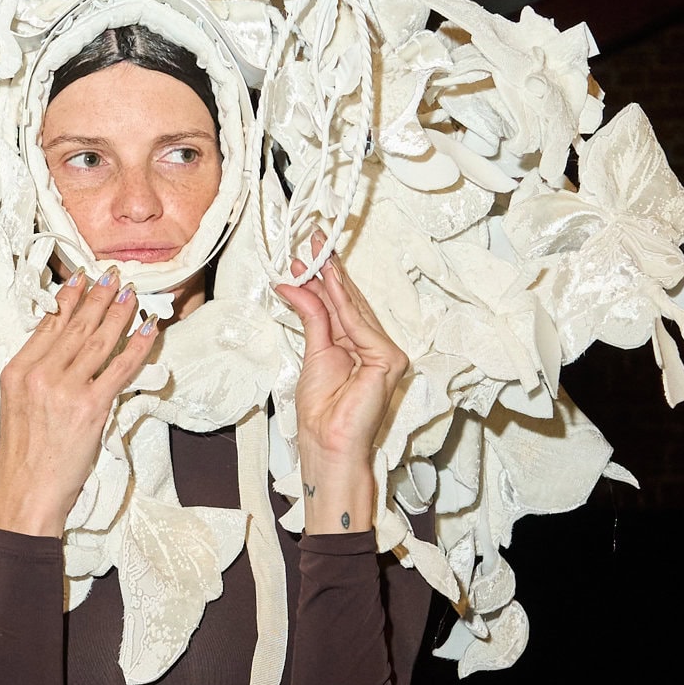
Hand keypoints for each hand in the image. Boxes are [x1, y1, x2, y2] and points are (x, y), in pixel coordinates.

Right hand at [0, 271, 156, 537]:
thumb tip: (61, 350)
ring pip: (98, 341)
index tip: (82, 278)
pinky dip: (137, 347)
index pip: (48, 325)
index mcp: (17, 371)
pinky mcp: (90, 407)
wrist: (26, 494)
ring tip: (132, 293)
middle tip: (114, 276)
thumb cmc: (24, 457)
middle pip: (75, 326)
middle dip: (98, 297)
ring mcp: (65, 389)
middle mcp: (39, 374)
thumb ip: (36, 375)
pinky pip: (120, 368)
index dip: (69, 299)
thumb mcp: (16, 406)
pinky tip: (148, 329)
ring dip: (119, 313)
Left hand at [274, 238, 410, 533]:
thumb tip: (295, 283)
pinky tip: (324, 279)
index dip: (326, 276)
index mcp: (356, 347)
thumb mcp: (313, 353)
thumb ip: (311, 317)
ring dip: (332, 278)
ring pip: (354, 308)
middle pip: (350, 301)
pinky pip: (359, 325)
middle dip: (329, 269)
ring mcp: (385, 353)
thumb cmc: (321, 413)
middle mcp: (374, 347)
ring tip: (314, 251)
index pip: (341, 305)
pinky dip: (339, 302)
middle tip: (313, 239)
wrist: (328, 444)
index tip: (310, 251)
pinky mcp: (388, 360)